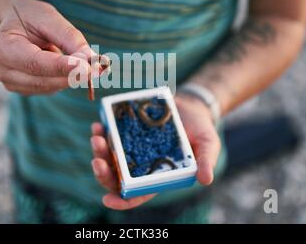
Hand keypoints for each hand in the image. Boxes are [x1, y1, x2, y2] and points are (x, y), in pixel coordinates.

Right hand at [0, 0, 93, 94]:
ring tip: (87, 62)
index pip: (35, 63)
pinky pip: (50, 88)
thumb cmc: (30, 16)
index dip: (61, 67)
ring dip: (71, 77)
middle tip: (100, 69)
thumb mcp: (49, 17)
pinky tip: (70, 66)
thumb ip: (69, 38)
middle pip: (43, 80)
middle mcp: (1, 70)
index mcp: (1, 48)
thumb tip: (91, 59)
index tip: (86, 68)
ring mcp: (10, 82)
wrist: (15, 21)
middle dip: (73, 76)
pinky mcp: (23, 89)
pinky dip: (64, 79)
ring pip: (49, 87)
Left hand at [90, 93, 220, 209]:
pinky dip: (102, 132)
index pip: (137, 194)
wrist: (192, 106)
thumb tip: (205, 179)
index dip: (121, 200)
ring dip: (99, 150)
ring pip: (109, 156)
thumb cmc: (201, 131)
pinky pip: (110, 135)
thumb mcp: (208, 145)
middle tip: (98, 161)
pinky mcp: (128, 131)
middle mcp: (141, 165)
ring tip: (97, 137)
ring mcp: (131, 148)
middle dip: (103, 172)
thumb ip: (205, 161)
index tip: (107, 199)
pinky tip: (99, 124)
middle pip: (116, 177)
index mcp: (158, 176)